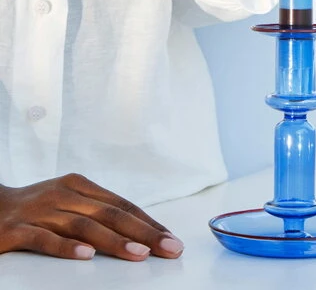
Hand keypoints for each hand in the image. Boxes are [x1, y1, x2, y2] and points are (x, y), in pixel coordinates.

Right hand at [0, 173, 183, 260]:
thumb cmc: (34, 209)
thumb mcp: (67, 204)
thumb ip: (96, 213)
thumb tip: (138, 231)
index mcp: (79, 186)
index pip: (122, 205)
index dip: (148, 222)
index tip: (171, 239)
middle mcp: (64, 194)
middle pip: (111, 214)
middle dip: (144, 233)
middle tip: (169, 248)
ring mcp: (41, 211)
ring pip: (84, 226)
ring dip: (115, 241)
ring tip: (139, 254)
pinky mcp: (17, 229)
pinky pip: (45, 238)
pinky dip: (66, 247)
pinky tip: (86, 256)